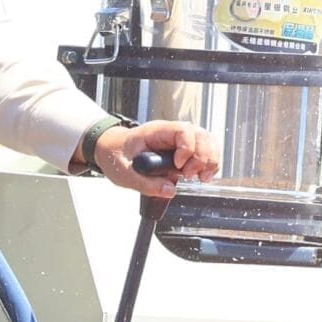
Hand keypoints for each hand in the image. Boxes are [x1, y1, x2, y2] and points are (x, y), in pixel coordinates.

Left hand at [94, 120, 219, 197]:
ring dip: (210, 160)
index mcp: (157, 131)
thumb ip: (145, 183)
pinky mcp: (183, 150)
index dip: (187, 148)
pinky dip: (208, 163)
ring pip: (207, 142)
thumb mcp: (123, 172)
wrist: (111, 150)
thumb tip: (170, 190)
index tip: (179, 167)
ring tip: (203, 178)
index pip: (183, 131)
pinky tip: (204, 175)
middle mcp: (171, 133)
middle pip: (201, 136)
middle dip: (203, 157)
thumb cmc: (115, 154)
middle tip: (193, 176)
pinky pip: (204, 151)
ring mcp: (179, 140)